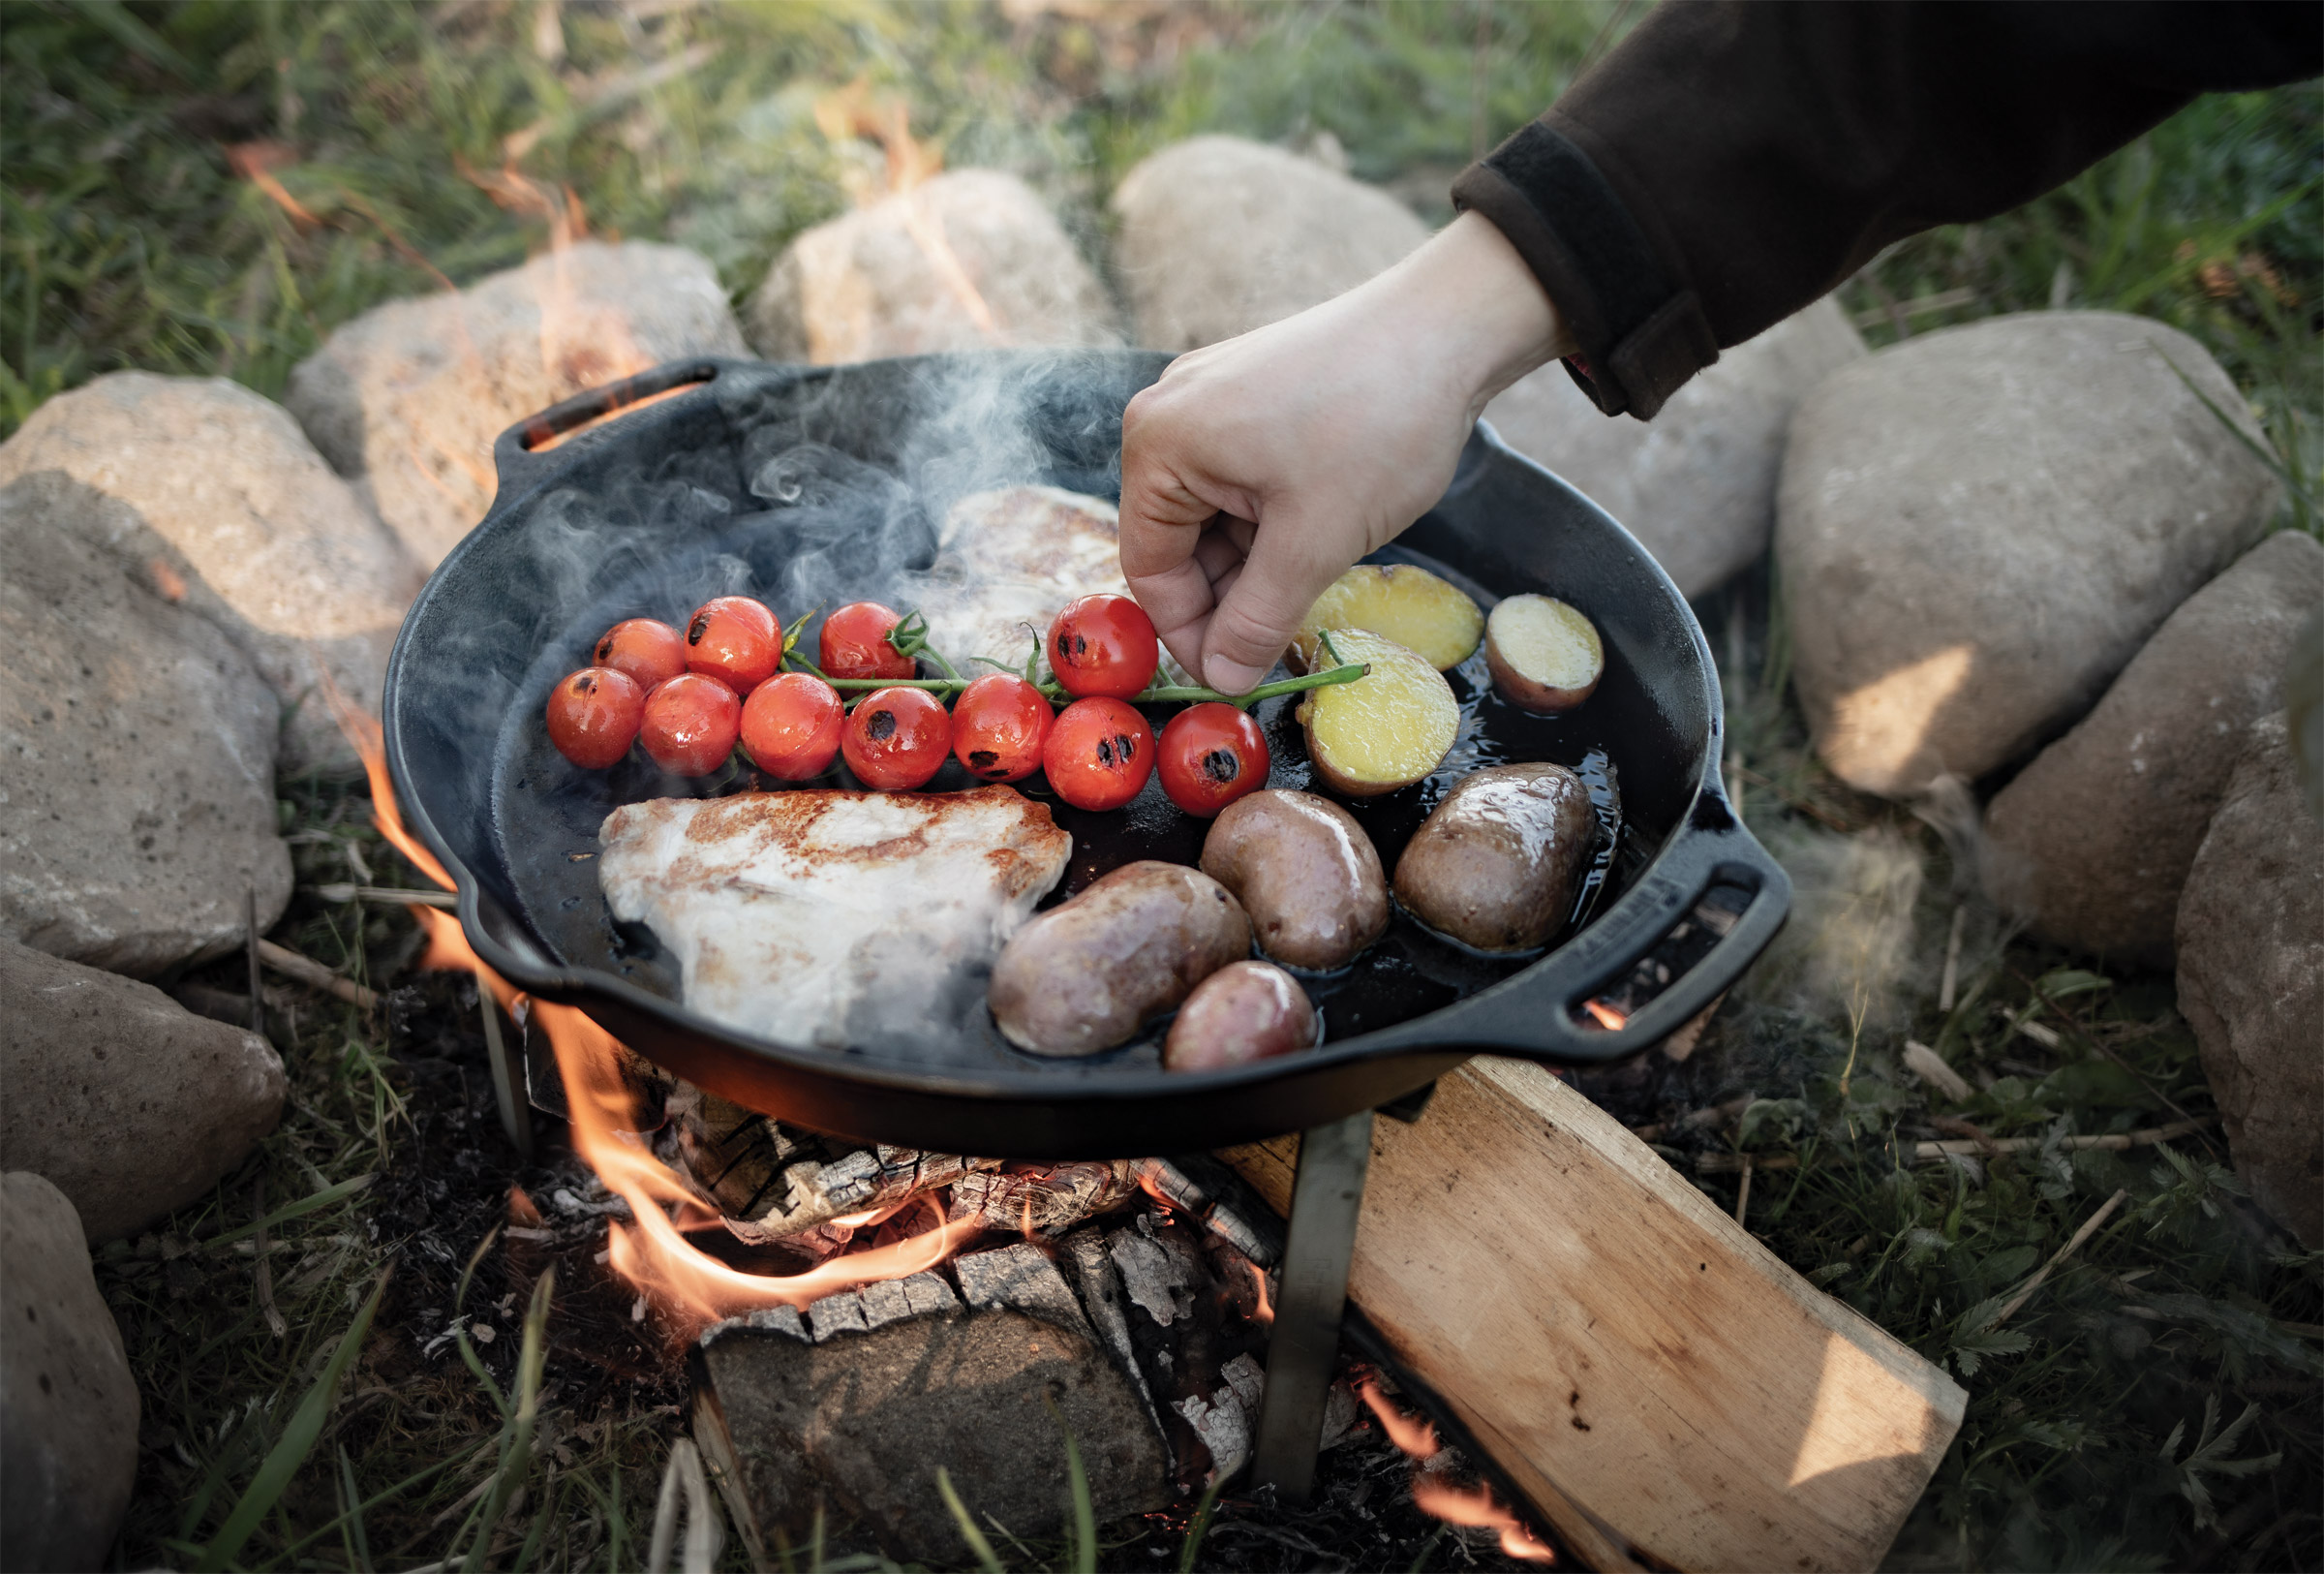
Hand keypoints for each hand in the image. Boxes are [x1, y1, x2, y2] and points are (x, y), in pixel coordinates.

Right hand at [1118, 212, 1570, 693]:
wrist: (1448, 327)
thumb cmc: (1375, 425)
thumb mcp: (1313, 542)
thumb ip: (1257, 620)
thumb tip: (1223, 680)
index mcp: (1159, 443)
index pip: (1149, 568)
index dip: (1190, 633)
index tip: (1236, 676)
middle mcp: (1168, 414)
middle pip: (1177, 541)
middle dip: (1228, 596)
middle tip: (1280, 641)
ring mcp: (1210, 399)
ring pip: (1215, 516)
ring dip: (1256, 561)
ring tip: (1315, 575)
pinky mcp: (1250, 393)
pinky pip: (1240, 479)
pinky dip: (1272, 520)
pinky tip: (1319, 534)